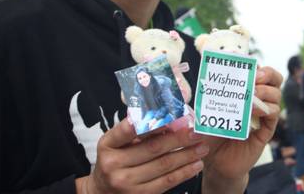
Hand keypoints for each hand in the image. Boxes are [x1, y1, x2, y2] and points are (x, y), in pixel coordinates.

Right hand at [75, 119, 208, 193]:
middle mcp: (114, 164)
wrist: (101, 191)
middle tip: (196, 132)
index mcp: (108, 144)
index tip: (170, 116)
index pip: (127, 130)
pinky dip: (183, 173)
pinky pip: (166, 182)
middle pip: (153, 148)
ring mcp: (126, 182)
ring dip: (186, 156)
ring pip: (163, 166)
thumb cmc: (114, 160)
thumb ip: (135, 132)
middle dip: (179, 139)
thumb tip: (167, 120)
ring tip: (202, 148)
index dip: (149, 123)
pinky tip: (195, 165)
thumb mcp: (115, 143)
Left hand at [201, 66, 282, 192]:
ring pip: (276, 95)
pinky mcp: (266, 131)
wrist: (213, 162)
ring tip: (252, 93)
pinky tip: (253, 109)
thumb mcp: (206, 110)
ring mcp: (263, 115)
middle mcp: (258, 100)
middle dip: (268, 73)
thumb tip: (204, 76)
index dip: (254, 64)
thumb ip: (208, 95)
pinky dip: (266, 109)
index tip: (243, 61)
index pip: (257, 71)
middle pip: (275, 79)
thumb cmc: (210, 133)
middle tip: (256, 75)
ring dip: (265, 90)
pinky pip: (274, 116)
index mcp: (245, 91)